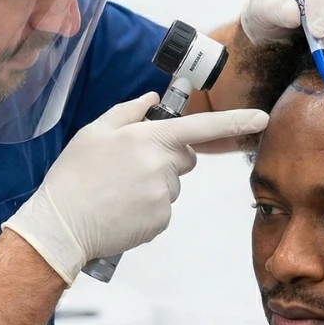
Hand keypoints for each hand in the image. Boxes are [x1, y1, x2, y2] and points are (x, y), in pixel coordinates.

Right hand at [1, 93, 268, 283]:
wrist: (60, 225)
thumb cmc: (73, 176)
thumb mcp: (94, 132)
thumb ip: (129, 111)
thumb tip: (152, 99)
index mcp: (148, 139)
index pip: (200, 127)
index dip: (235, 121)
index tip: (263, 117)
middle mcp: (161, 167)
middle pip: (185, 157)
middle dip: (167, 158)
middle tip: (129, 166)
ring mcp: (163, 197)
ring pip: (172, 185)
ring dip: (153, 185)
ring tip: (117, 191)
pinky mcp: (160, 222)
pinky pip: (164, 209)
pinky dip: (147, 209)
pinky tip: (121, 209)